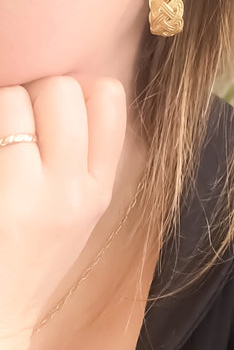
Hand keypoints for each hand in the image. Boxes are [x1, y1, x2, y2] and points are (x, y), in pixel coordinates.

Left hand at [0, 74, 126, 349]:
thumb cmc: (31, 261)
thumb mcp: (79, 213)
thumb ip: (86, 158)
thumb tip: (74, 91)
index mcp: (98, 187)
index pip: (108, 95)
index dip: (78, 89)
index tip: (55, 112)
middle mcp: (73, 187)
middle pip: (62, 87)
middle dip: (35, 94)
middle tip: (18, 127)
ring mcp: (31, 193)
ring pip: (17, 98)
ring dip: (1, 108)